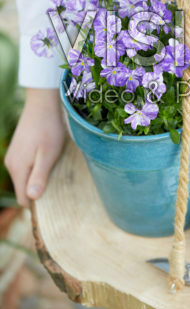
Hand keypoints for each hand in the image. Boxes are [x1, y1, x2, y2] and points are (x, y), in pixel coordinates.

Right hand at [5, 88, 64, 207]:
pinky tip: (48, 160)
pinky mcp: (18, 150)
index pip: (23, 199)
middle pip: (24, 189)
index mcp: (18, 168)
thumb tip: (32, 198)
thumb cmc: (49, 129)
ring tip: (54, 168)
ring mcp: (13, 156)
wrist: (43, 104)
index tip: (55, 198)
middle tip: (58, 181)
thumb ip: (39, 176)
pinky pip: (25, 168)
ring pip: (24, 178)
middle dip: (39, 190)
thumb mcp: (48, 154)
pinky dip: (35, 169)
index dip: (38, 203)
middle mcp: (11, 164)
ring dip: (38, 178)